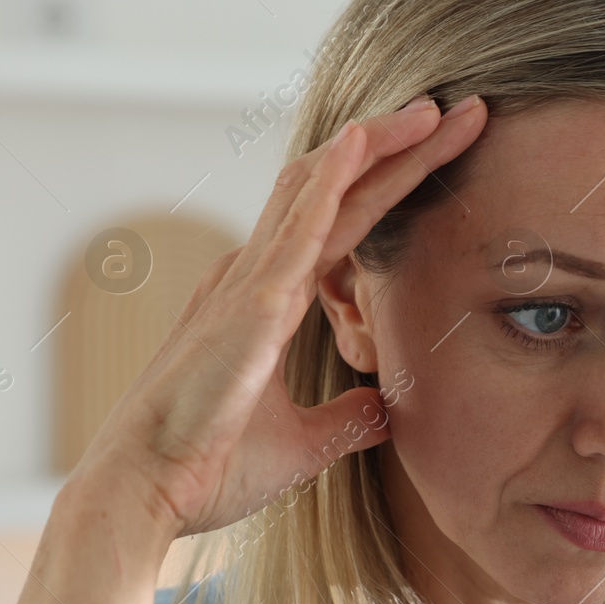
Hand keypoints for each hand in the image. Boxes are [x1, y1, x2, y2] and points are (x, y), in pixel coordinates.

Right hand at [68, 93, 489, 540]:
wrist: (148, 494)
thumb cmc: (207, 466)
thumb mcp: (302, 444)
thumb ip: (345, 421)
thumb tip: (384, 412)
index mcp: (269, 300)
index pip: (346, 224)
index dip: (394, 183)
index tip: (445, 153)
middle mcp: (258, 276)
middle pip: (338, 191)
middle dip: (398, 148)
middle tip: (456, 110)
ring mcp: (250, 285)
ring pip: (321, 191)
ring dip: (377, 146)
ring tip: (430, 109)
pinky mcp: (250, 308)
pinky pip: (296, 231)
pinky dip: (329, 183)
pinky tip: (361, 143)